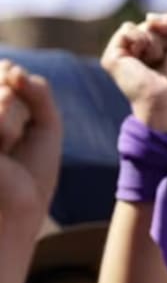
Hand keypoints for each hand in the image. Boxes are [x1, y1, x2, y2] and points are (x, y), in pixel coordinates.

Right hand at [0, 61, 62, 238]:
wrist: (16, 213)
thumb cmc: (28, 175)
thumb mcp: (45, 125)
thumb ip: (36, 90)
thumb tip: (14, 69)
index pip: (7, 70)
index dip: (23, 95)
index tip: (22, 130)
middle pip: (6, 77)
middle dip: (21, 110)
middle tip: (14, 144)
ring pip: (4, 93)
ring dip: (15, 121)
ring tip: (6, 150)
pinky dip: (7, 128)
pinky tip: (1, 151)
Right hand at [100, 12, 166, 132]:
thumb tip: (149, 15)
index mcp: (150, 51)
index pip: (160, 25)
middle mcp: (134, 52)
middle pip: (150, 24)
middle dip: (163, 39)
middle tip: (162, 61)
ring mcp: (121, 54)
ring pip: (140, 26)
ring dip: (154, 42)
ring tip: (153, 61)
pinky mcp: (111, 57)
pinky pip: (126, 29)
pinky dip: (140, 39)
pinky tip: (142, 57)